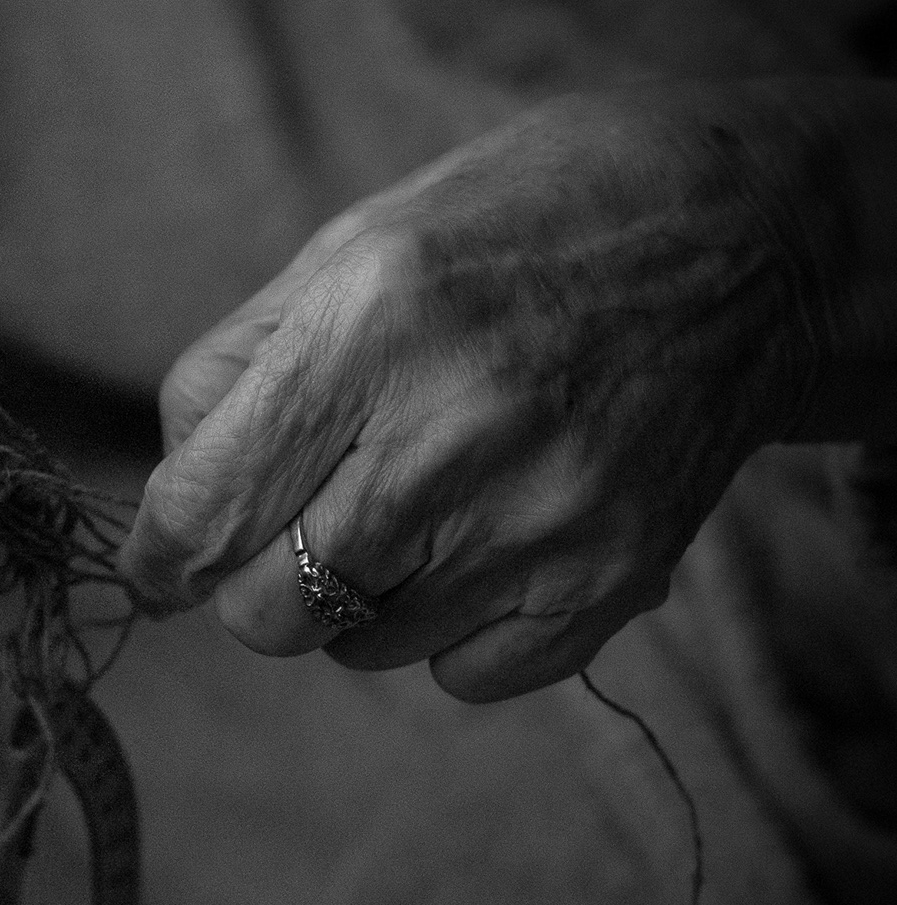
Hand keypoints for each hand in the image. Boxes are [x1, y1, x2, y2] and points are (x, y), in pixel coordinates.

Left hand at [121, 80, 894, 701]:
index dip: (158, 553)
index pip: (204, 508)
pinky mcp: (608, 583)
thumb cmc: (518, 229)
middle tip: (284, 529)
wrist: (745, 239)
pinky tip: (476, 541)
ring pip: (356, 648)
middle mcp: (450, 435)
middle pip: (266, 609)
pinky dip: (441, 628)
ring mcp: (538, 521)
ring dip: (349, 598)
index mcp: (367, 327)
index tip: (159, 561)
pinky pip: (459, 675)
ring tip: (409, 503)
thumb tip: (165, 505)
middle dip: (246, 582)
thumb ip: (236, 371)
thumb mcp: (349, 245)